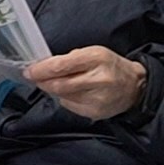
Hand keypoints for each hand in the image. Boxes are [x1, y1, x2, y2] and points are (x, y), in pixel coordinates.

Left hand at [24, 46, 146, 120]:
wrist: (134, 86)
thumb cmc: (110, 66)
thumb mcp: (93, 53)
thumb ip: (69, 59)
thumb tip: (44, 66)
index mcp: (96, 58)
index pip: (61, 66)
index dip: (41, 70)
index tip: (29, 71)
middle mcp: (98, 79)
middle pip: (59, 84)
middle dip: (42, 82)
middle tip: (34, 78)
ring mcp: (98, 98)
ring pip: (62, 96)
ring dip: (53, 90)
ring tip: (55, 83)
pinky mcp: (95, 112)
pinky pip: (70, 105)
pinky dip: (64, 98)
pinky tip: (71, 93)